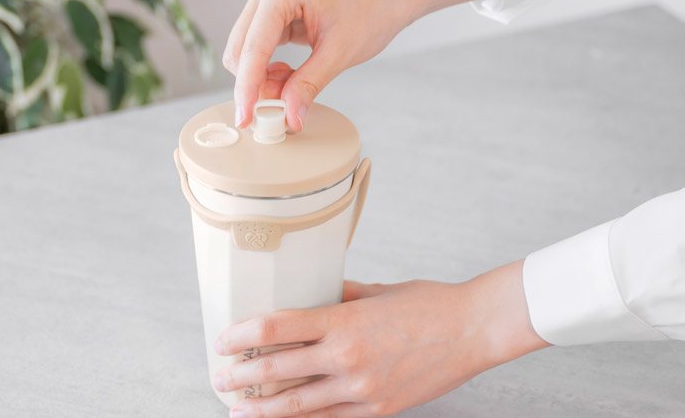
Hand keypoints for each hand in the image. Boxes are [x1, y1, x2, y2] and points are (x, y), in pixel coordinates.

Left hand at [213, 260, 547, 417]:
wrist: (473, 330)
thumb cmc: (428, 304)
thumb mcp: (376, 290)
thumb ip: (338, 294)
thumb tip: (312, 293)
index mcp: (344, 321)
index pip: (277, 328)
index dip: (243, 335)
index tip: (224, 340)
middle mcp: (347, 358)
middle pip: (278, 371)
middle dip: (242, 377)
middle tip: (222, 378)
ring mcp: (362, 389)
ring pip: (298, 405)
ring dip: (263, 409)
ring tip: (239, 409)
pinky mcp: (378, 409)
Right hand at [223, 0, 505, 131]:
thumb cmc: (372, 10)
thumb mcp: (340, 53)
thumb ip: (308, 85)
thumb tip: (288, 117)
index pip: (252, 49)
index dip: (247, 89)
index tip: (245, 120)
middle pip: (239, 52)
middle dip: (256, 85)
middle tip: (283, 107)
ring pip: (245, 54)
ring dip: (263, 79)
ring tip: (295, 85)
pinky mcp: (272, 12)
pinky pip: (256, 50)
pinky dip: (269, 70)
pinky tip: (291, 74)